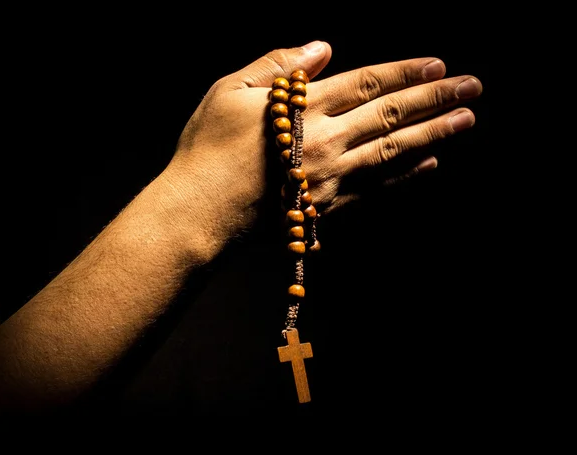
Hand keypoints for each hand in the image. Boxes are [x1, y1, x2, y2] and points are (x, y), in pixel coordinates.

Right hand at [160, 40, 481, 240]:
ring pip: (393, 151)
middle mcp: (326, 141)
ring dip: (434, 134)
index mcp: (303, 108)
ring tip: (466, 120)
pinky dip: (405, 176)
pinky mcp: (326, 207)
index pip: (366, 82)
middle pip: (390, 114)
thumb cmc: (206, 150)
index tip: (437, 65)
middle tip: (473, 87)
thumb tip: (322, 49)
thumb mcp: (227, 92)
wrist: (198, 213)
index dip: (404, 72)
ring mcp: (330, 177)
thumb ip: (276, 65)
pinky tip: (430, 164)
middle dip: (435, 98)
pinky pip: (376, 189)